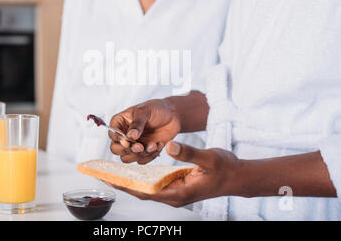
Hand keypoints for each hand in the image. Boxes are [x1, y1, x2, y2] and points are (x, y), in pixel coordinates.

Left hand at [107, 141, 240, 206]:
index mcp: (179, 192)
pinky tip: (134, 170)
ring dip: (130, 181)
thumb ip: (188, 152)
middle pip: (142, 191)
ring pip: (147, 188)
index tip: (108, 179)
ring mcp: (175, 192)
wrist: (237, 176)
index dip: (125, 186)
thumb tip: (169, 145)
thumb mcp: (208, 158)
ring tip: (112, 172)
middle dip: (122, 184)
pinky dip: (142, 178)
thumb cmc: (225, 168)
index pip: (145, 191)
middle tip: (103, 174)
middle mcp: (174, 195)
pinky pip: (155, 184)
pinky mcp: (177, 186)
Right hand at [109, 99, 180, 163]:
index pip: (112, 133)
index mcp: (120, 122)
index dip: (118, 139)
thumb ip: (137, 123)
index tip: (127, 141)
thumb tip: (130, 136)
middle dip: (128, 150)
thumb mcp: (145, 111)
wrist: (173, 115)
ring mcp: (133, 144)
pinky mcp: (143, 152)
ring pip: (127, 158)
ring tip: (153, 145)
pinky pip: (141, 161)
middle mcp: (124, 135)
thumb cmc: (157, 108)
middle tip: (141, 146)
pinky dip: (150, 156)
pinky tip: (158, 146)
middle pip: (116, 149)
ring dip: (140, 155)